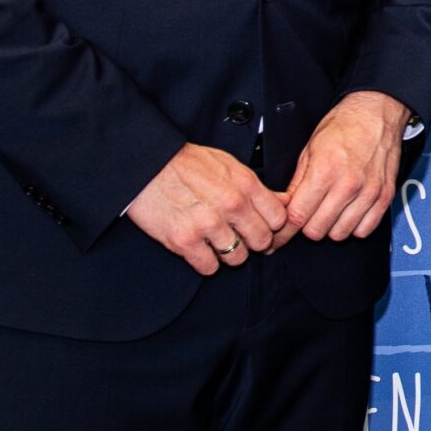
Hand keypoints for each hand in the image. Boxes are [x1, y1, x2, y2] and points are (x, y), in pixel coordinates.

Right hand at [124, 144, 288, 274]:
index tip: (262, 227)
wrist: (147, 165)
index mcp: (245, 184)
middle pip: (262, 241)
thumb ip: (256, 186)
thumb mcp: (229, 165)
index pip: (278, 218)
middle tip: (240, 238)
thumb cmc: (187, 163)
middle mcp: (231, 205)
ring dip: (229, 254)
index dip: (272, 226)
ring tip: (217, 243)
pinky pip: (209, 267)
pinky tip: (200, 250)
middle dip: (253, 242)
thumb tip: (283, 201)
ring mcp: (208, 224)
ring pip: (238, 257)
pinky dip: (206, 263)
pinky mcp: (185, 240)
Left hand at [283, 90, 410, 243]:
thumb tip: (285, 207)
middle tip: (307, 214)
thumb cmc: (344, 126)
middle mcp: (348, 184)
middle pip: (317, 230)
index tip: (280, 233)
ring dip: (331, 227)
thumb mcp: (309, 150)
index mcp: (324, 171)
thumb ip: (297, 183)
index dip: (284, 229)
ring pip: (340, 234)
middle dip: (307, 225)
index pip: (297, 216)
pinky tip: (348, 213)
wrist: (376, 113)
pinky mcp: (384, 196)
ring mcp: (368, 192)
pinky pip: (365, 229)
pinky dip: (354, 227)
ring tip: (329, 212)